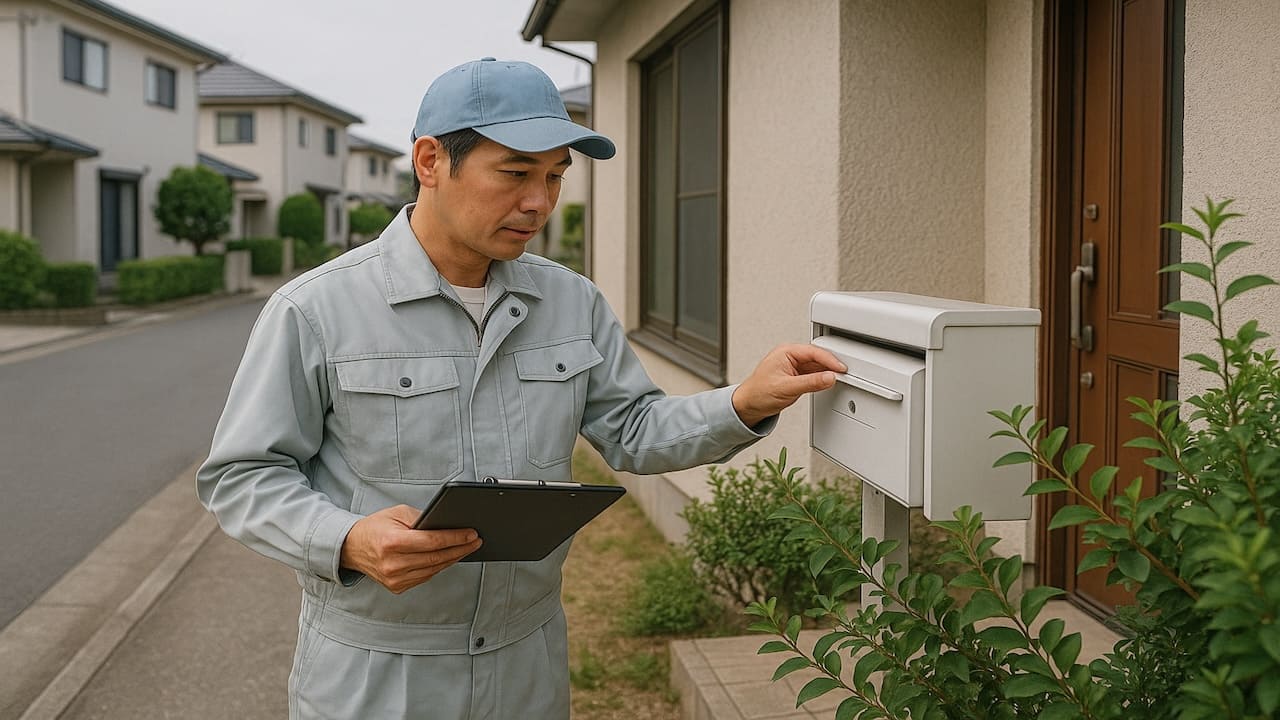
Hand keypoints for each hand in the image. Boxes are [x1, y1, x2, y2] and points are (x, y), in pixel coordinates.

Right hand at [339, 504, 482, 593]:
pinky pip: (426, 576)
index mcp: (392, 542)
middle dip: (460, 548)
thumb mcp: (397, 513)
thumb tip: (446, 525)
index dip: (455, 538)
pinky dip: (439, 566)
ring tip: (467, 548)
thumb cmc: (375, 528)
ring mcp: (395, 578)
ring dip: (453, 558)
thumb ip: (421, 519)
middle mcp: (393, 564)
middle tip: (476, 541)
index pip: (432, 542)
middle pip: (436, 557)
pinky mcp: (397, 587)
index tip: (471, 534)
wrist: (352, 548)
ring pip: (434, 569)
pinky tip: (450, 558)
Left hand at [732, 344, 846, 427]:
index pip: (813, 352)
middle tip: (844, 373)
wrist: (748, 406)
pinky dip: (821, 379)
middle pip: (817, 357)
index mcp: (786, 352)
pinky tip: (828, 383)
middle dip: (830, 365)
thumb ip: (810, 383)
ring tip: (839, 379)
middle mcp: (790, 356)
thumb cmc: (758, 393)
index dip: (830, 359)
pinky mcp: (796, 376)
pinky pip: (813, 375)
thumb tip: (829, 377)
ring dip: (827, 372)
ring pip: (817, 366)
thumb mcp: (787, 388)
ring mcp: (794, 366)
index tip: (841, 368)